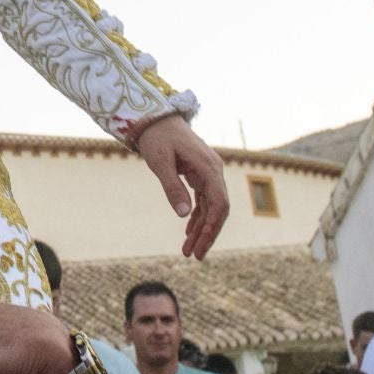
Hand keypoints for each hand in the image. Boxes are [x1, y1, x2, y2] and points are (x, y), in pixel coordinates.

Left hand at [134, 115, 228, 258]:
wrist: (154, 117)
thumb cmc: (156, 137)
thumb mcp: (160, 163)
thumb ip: (172, 188)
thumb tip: (184, 215)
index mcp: (209, 167)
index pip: (219, 204)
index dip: (212, 228)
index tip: (201, 246)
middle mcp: (214, 171)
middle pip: (218, 209)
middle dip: (207, 234)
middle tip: (195, 256)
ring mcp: (208, 172)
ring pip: (210, 207)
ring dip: (201, 228)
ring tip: (188, 250)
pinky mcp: (199, 174)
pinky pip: (203, 200)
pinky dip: (196, 216)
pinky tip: (188, 232)